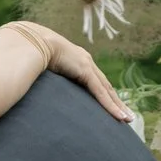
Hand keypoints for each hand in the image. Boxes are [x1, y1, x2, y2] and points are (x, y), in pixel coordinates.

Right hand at [11, 19, 132, 125]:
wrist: (33, 40)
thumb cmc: (32, 52)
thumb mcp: (44, 66)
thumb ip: (47, 74)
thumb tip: (36, 85)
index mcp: (78, 61)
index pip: (95, 81)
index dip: (105, 94)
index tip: (111, 104)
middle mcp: (86, 62)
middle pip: (106, 87)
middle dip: (116, 102)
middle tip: (127, 116)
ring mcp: (87, 66)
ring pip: (107, 91)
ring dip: (118, 106)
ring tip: (127, 119)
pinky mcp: (85, 71)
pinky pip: (101, 92)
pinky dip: (110, 105)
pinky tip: (119, 116)